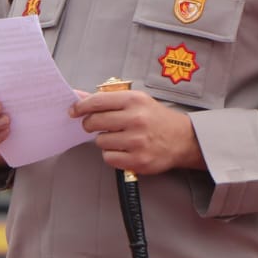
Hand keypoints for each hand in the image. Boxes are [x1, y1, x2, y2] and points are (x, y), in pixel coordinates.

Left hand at [70, 88, 204, 175]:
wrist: (183, 139)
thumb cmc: (157, 119)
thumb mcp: (137, 100)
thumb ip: (108, 99)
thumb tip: (79, 97)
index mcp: (134, 100)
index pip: (97, 101)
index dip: (80, 106)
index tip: (74, 110)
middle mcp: (136, 119)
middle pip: (94, 122)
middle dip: (90, 125)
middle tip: (96, 125)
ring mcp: (137, 141)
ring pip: (100, 142)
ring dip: (105, 141)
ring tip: (119, 138)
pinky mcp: (138, 160)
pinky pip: (109, 158)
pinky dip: (112, 155)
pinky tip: (123, 150)